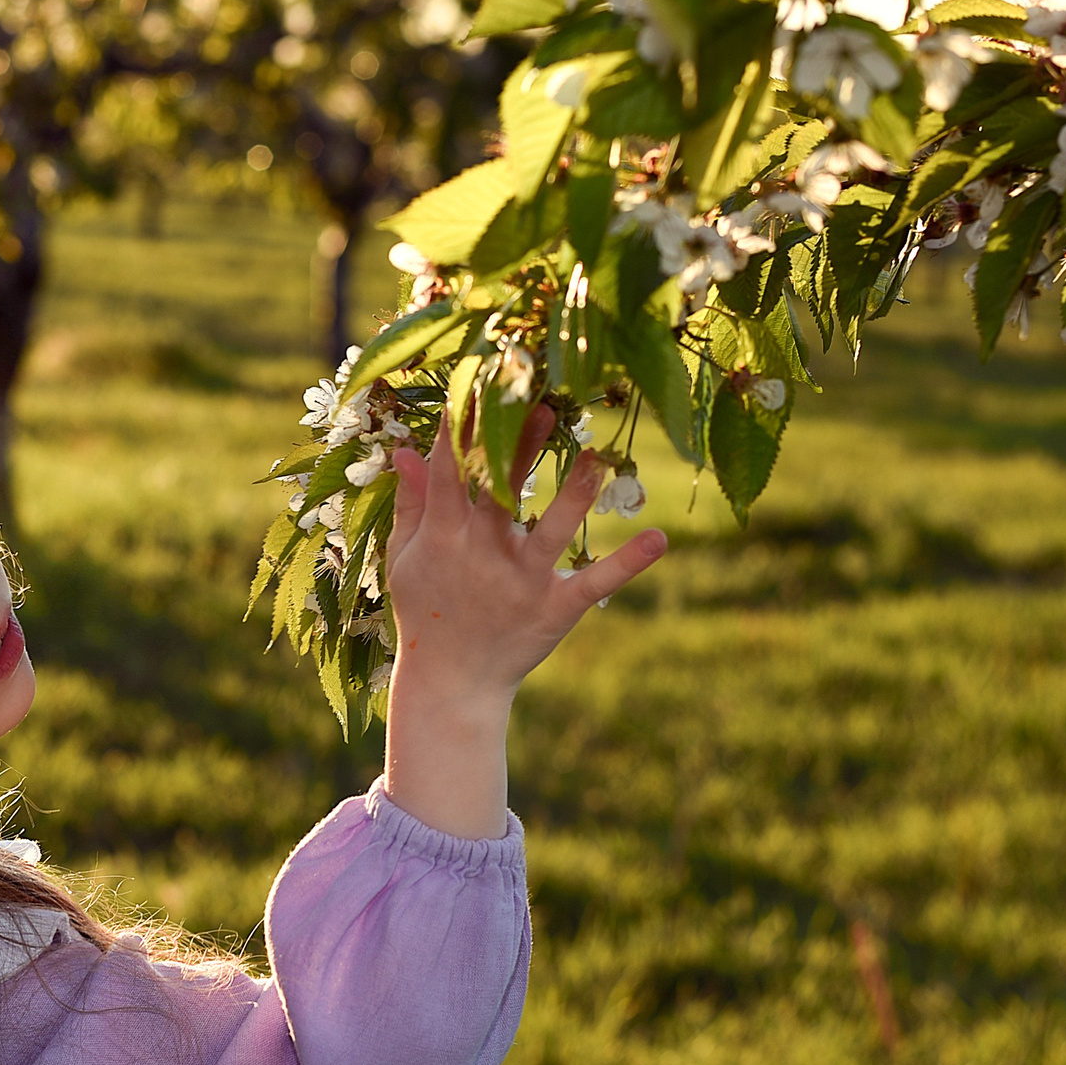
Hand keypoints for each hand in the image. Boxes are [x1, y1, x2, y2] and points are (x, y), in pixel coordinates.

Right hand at [385, 403, 668, 704]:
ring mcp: (520, 582)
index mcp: (442, 537)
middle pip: (500, 489)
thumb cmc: (425, 611)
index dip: (462, 427)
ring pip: (550, 531)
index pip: (450, 471)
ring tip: (598, 456)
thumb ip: (411, 504)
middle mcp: (481, 554)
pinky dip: (626, 563)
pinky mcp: (553, 610)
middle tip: (542, 399)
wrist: (450, 684)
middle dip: (517, 445)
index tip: (478, 380)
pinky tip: (660, 538)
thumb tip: (405, 450)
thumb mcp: (405, 558)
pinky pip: (593, 582)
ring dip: (574, 494)